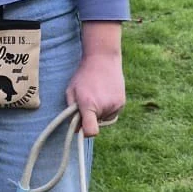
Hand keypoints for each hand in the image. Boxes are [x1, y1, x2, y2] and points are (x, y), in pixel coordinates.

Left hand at [65, 24, 124, 138]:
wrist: (103, 59)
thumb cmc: (83, 76)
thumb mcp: (71, 92)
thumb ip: (70, 112)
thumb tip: (77, 130)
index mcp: (89, 104)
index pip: (91, 131)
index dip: (86, 132)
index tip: (82, 127)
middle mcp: (104, 106)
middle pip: (95, 124)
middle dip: (90, 117)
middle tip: (88, 101)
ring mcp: (115, 105)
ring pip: (104, 120)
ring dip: (99, 113)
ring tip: (98, 96)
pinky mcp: (122, 103)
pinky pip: (112, 114)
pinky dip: (107, 109)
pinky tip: (105, 95)